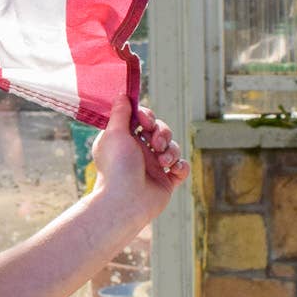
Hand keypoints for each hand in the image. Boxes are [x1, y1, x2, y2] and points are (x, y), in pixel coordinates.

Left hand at [88, 73, 188, 228]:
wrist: (125, 201)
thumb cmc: (116, 166)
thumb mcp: (114, 133)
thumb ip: (120, 114)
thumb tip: (122, 95)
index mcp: (126, 140)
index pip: (142, 120)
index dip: (148, 116)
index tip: (145, 120)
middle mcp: (139, 152)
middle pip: (161, 131)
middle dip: (163, 133)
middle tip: (156, 143)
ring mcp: (153, 167)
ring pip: (173, 148)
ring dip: (171, 151)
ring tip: (162, 161)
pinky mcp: (166, 182)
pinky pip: (182, 168)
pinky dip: (181, 166)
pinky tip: (173, 170)